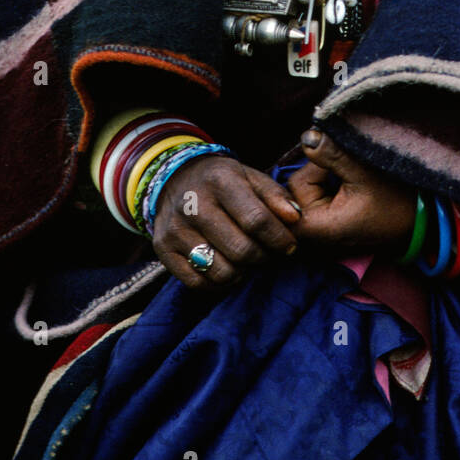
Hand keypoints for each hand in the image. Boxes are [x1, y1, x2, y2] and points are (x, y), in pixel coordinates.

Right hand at [151, 155, 301, 290]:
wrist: (175, 179)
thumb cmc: (223, 182)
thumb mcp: (251, 177)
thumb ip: (276, 197)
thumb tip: (295, 219)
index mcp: (220, 180)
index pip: (256, 220)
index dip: (279, 238)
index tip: (289, 245)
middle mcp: (193, 203)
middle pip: (241, 250)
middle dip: (263, 257)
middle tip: (267, 253)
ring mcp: (175, 228)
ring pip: (221, 271)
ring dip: (242, 271)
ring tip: (246, 259)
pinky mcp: (163, 249)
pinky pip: (198, 283)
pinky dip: (218, 282)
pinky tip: (227, 266)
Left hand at [287, 128, 415, 256]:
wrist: (426, 221)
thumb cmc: (397, 201)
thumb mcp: (363, 172)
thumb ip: (331, 153)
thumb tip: (306, 137)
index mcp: (317, 228)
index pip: (293, 188)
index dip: (312, 170)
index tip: (336, 166)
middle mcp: (315, 233)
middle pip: (299, 187)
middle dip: (321, 171)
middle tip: (350, 171)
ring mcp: (323, 228)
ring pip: (310, 187)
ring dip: (328, 175)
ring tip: (355, 178)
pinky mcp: (331, 221)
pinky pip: (320, 193)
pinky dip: (332, 183)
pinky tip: (353, 185)